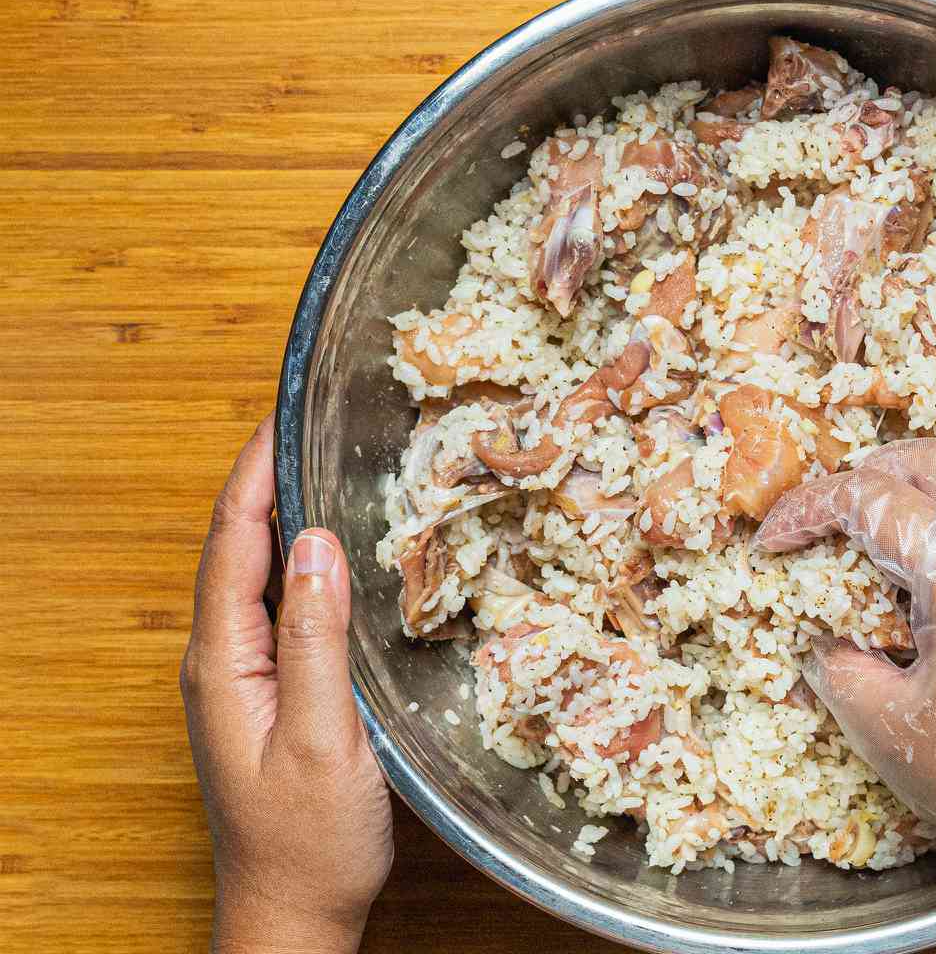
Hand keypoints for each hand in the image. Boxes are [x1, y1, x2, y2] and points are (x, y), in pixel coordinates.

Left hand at [181, 419, 392, 952]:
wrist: (294, 920)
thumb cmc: (308, 843)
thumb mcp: (321, 737)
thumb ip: (315, 637)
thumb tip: (316, 541)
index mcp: (223, 660)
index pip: (232, 540)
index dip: (256, 470)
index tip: (286, 410)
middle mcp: (221, 659)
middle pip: (237, 543)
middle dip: (269, 473)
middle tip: (315, 414)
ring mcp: (241, 675)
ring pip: (256, 569)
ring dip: (284, 510)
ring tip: (327, 456)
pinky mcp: (267, 689)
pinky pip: (277, 600)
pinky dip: (300, 554)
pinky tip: (337, 543)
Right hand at [758, 440, 935, 953]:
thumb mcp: (897, 734)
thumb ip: (844, 674)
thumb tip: (828, 648)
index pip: (867, 497)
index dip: (809, 509)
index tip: (775, 539)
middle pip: (930, 458)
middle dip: (870, 476)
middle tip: (832, 520)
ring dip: (927, 491)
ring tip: (889, 542)